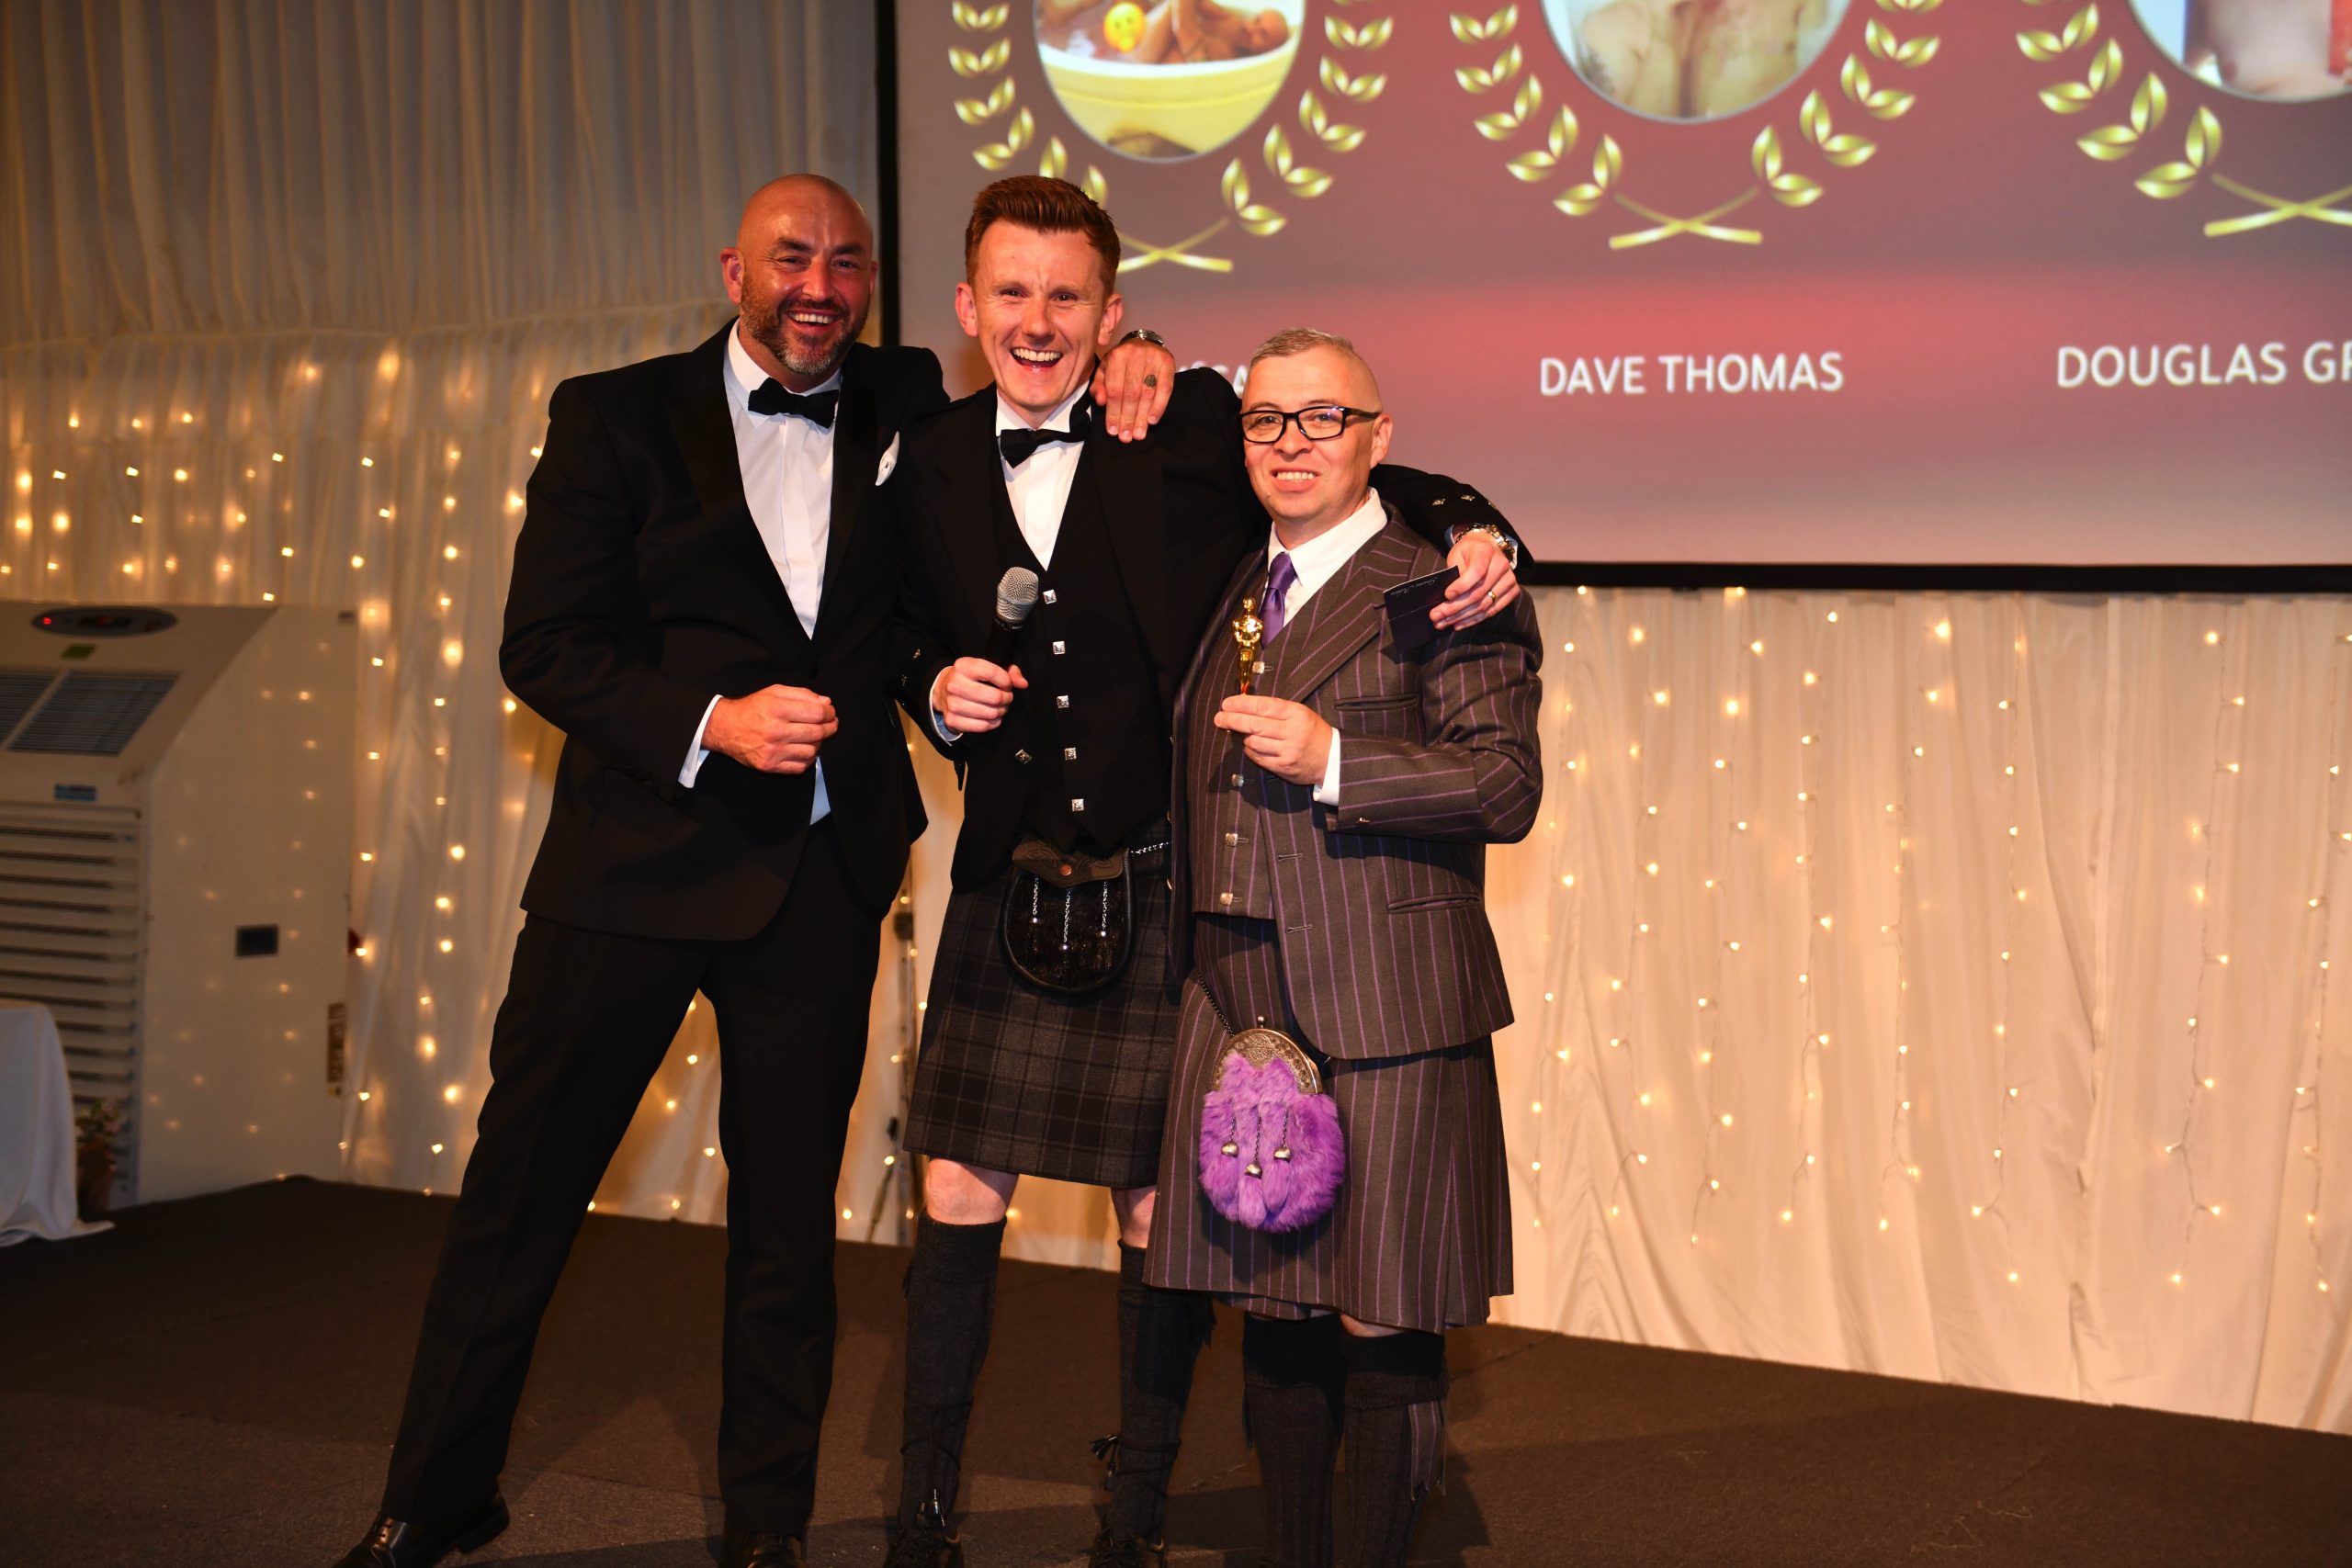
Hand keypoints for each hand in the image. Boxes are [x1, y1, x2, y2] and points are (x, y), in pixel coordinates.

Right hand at [704, 685, 836, 773]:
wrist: (725, 728)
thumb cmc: (751, 709)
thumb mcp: (774, 692)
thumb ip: (802, 694)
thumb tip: (826, 702)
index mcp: (777, 710)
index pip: (817, 713)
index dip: (830, 713)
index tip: (830, 712)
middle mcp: (776, 731)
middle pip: (818, 733)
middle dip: (830, 727)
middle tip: (830, 724)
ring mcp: (773, 751)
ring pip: (812, 751)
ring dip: (818, 744)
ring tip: (813, 737)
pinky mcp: (770, 765)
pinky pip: (800, 767)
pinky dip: (807, 759)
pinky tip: (803, 749)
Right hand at [932, 656, 1026, 734]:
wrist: (942, 691)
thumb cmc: (970, 679)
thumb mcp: (986, 667)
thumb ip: (1009, 672)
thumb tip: (1023, 683)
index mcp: (963, 666)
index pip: (992, 672)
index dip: (1006, 681)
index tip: (1007, 685)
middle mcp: (955, 685)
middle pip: (994, 697)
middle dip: (1006, 699)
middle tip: (1005, 698)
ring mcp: (952, 704)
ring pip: (991, 713)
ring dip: (1001, 712)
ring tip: (999, 707)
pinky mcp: (953, 720)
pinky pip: (983, 726)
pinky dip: (993, 723)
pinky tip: (992, 717)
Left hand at [1090, 335, 1177, 440]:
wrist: (1143, 342)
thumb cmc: (1122, 361)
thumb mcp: (1105, 370)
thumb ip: (1099, 386)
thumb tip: (1101, 402)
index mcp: (1116, 356)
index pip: (1114, 390)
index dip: (1113, 412)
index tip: (1113, 430)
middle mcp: (1135, 354)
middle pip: (1131, 393)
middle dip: (1128, 418)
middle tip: (1127, 436)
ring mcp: (1153, 358)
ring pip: (1147, 393)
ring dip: (1142, 416)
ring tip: (1139, 433)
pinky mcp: (1168, 363)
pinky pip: (1165, 389)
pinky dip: (1159, 406)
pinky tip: (1152, 420)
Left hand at [1214, 694, 1331, 786]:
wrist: (1332, 758)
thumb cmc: (1312, 731)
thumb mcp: (1300, 713)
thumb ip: (1275, 709)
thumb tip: (1244, 706)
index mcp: (1296, 714)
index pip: (1263, 706)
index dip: (1241, 704)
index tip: (1227, 703)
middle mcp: (1292, 732)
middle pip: (1254, 724)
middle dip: (1232, 720)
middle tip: (1219, 718)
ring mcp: (1287, 751)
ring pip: (1253, 742)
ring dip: (1243, 737)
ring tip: (1242, 733)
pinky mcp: (1283, 767)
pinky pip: (1258, 757)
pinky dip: (1250, 750)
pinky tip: (1251, 745)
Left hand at [1434, 531, 1519, 631]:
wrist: (1487, 549)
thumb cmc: (1468, 553)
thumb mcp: (1458, 555)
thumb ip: (1456, 572)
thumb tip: (1447, 598)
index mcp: (1486, 552)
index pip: (1476, 572)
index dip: (1461, 586)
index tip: (1446, 596)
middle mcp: (1501, 565)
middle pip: (1478, 593)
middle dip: (1455, 607)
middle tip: (1436, 616)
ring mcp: (1509, 579)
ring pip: (1484, 605)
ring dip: (1462, 617)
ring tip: (1443, 623)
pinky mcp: (1512, 591)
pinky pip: (1492, 610)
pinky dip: (1474, 619)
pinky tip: (1459, 624)